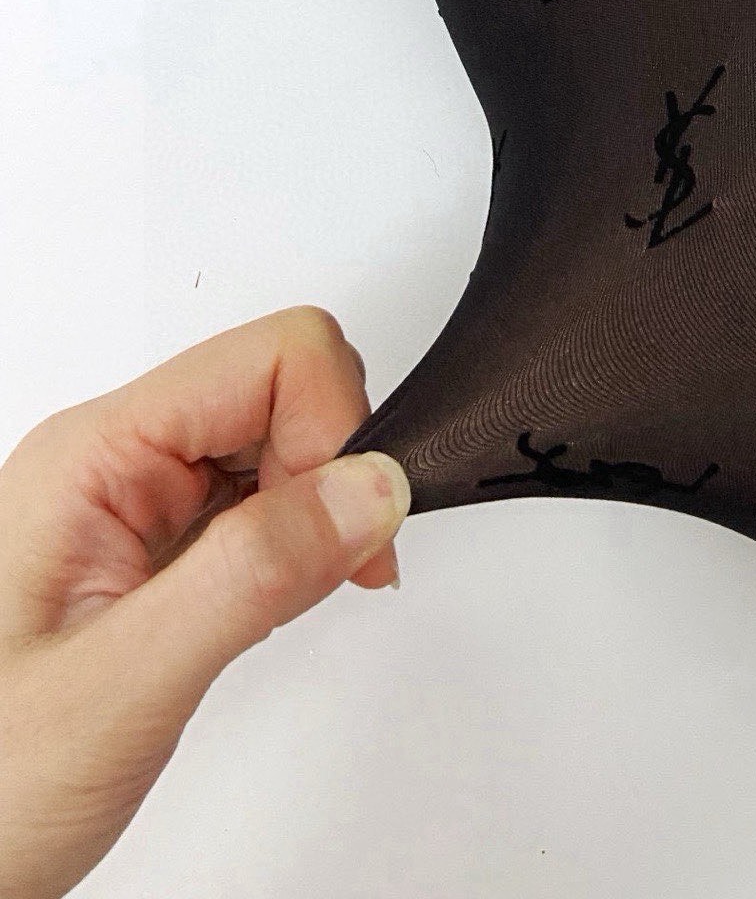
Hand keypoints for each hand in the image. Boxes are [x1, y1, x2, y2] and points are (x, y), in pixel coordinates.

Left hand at [0, 307, 410, 898]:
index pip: (269, 360)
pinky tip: (274, 604)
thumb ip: (253, 574)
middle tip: (337, 566)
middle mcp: (112, 462)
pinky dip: (295, 544)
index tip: (352, 524)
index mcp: (94, 456)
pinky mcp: (152, 552)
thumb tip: (371, 487)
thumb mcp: (121, 684)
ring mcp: (132, 505)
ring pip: (274, 441)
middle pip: (280, 386)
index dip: (334, 427)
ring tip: (295, 597)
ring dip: (316, 507)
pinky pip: (255, 502)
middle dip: (335, 465)